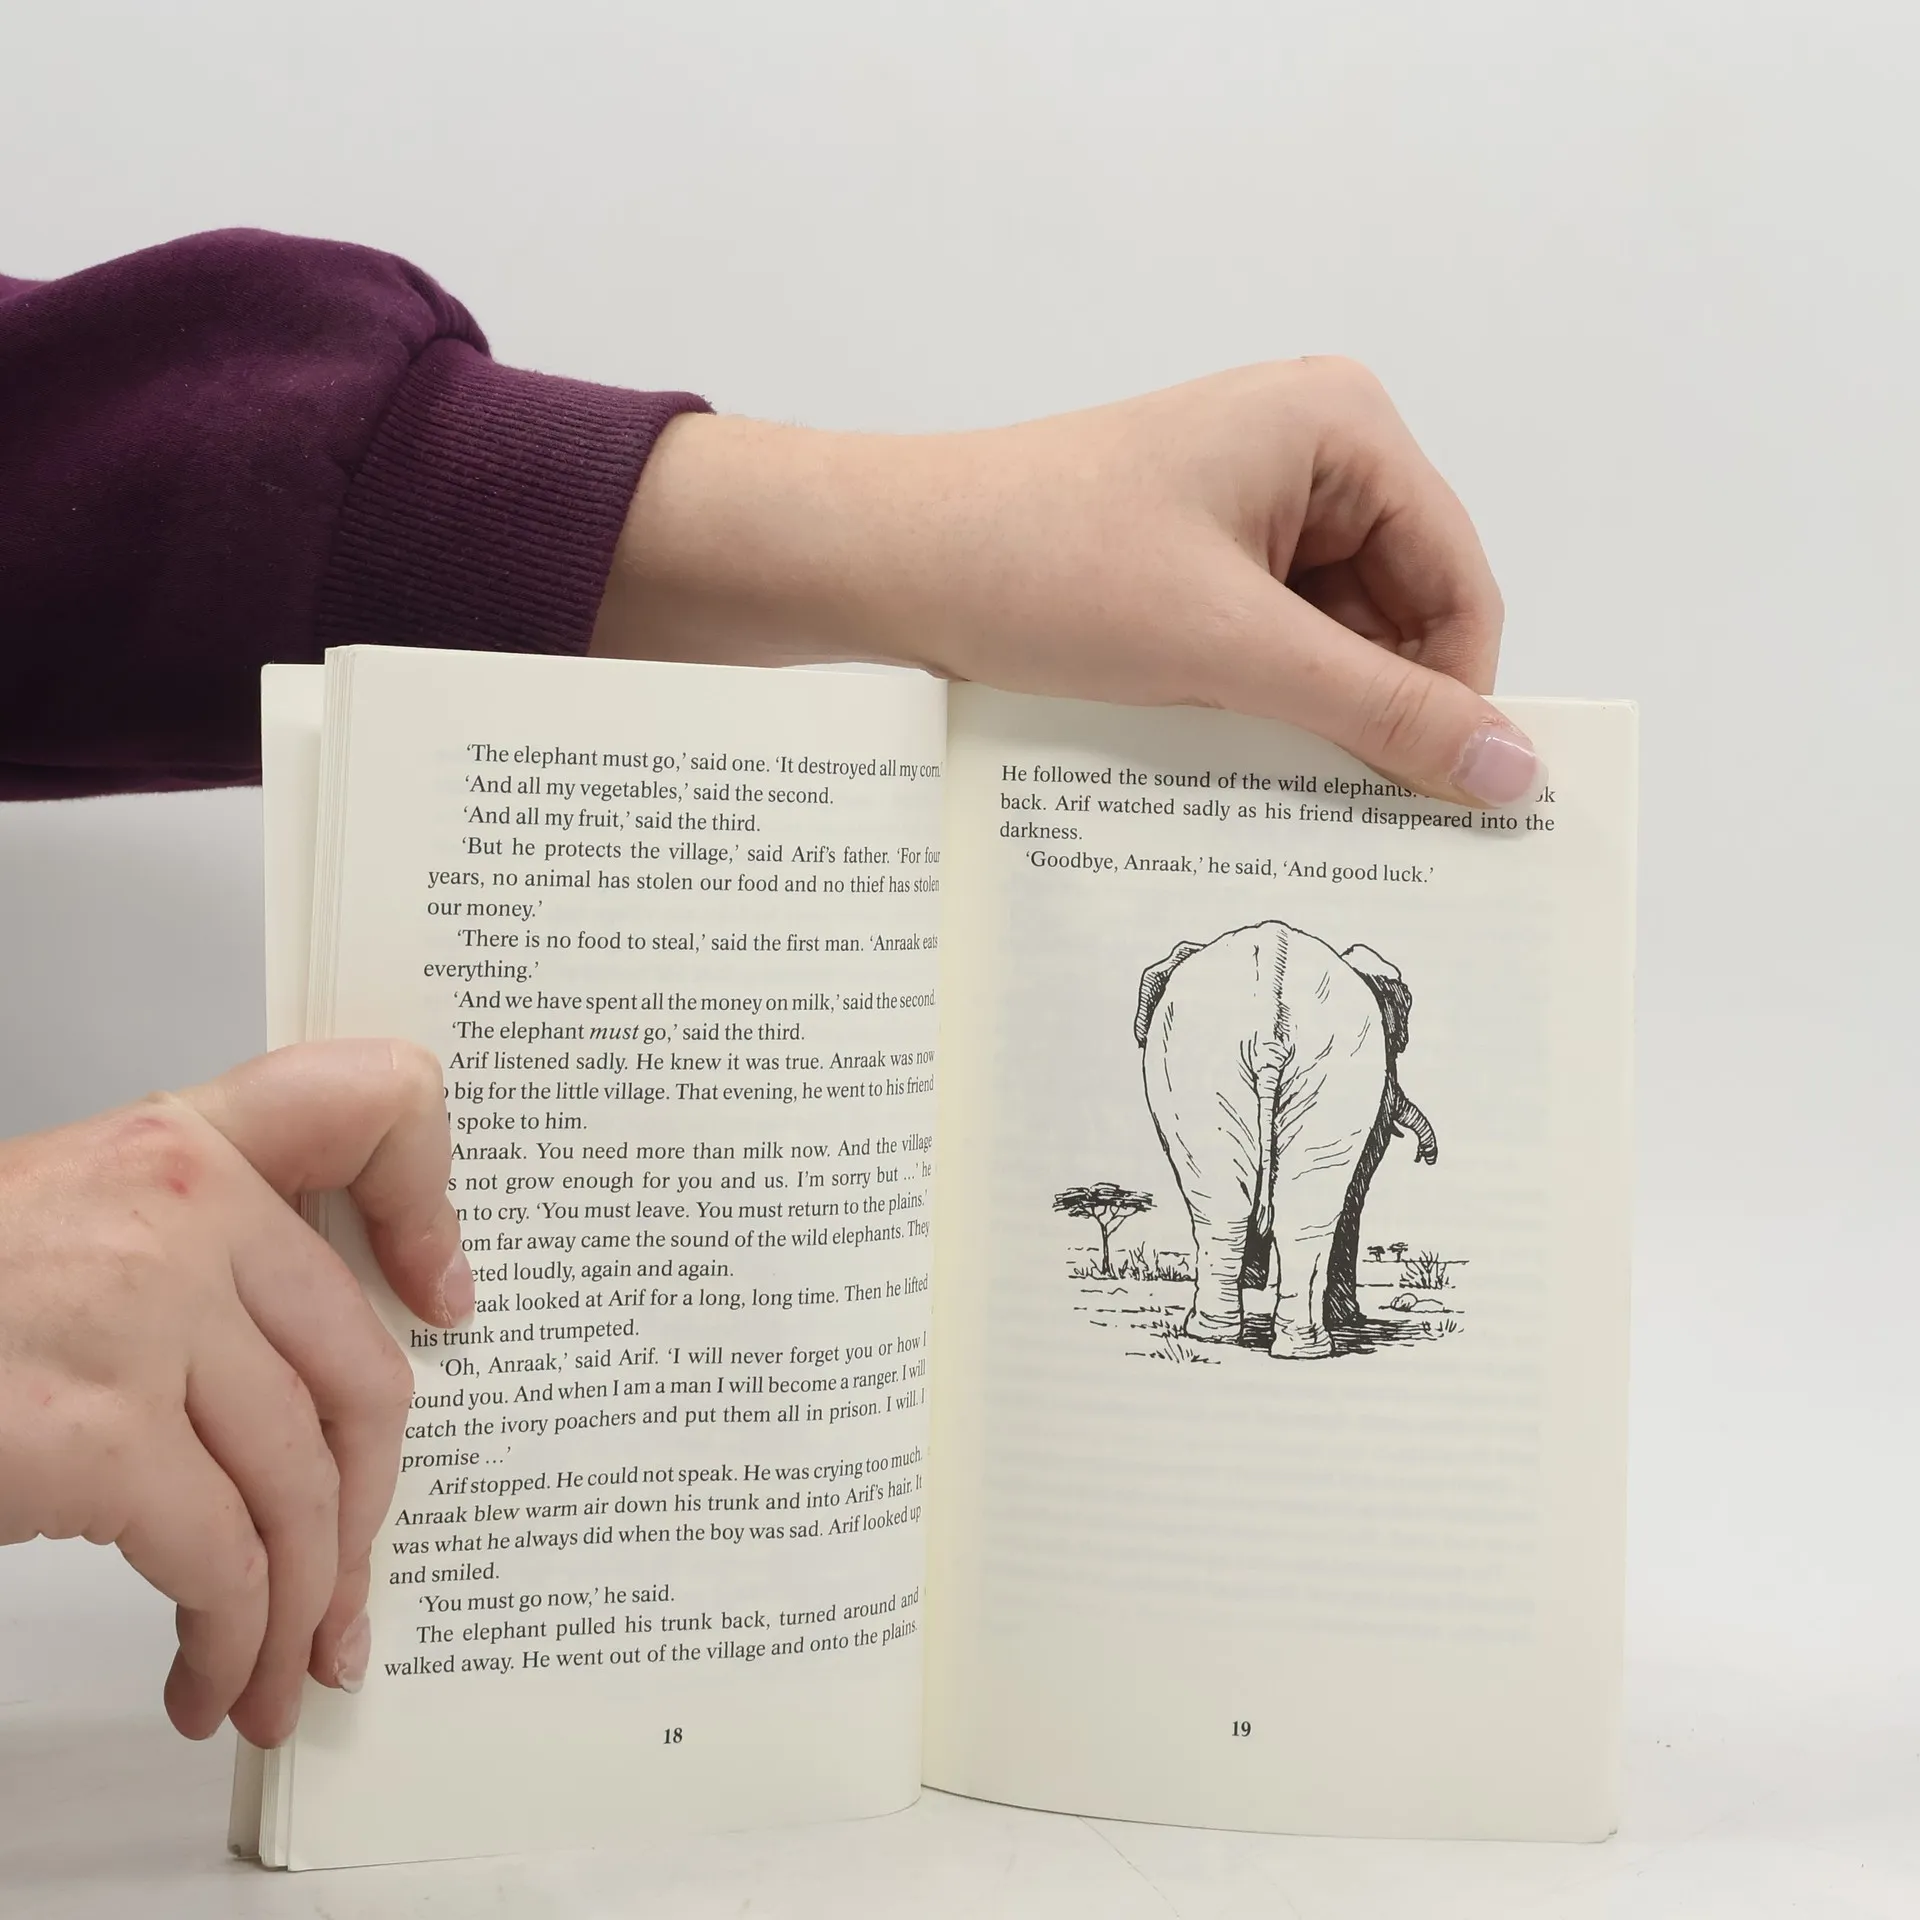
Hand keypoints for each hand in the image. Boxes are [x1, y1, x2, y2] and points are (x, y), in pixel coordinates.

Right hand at [0, 1041, 469, 1745]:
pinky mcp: (95, 1432)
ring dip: (295, 1609)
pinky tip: (207, 1674)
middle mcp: (182, 1207)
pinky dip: (231, 1640)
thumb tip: (294, 1383)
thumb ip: (190, 1255)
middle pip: (355, 1371)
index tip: (445, 1306)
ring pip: (300, 1485)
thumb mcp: (67, 1229)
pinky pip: (223, 1560)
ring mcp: (143, 1314)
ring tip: (272, 1672)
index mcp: (179, 1146)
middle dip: (363, 1514)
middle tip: (345, 1597)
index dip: (431, 1207)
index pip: (371, 1106)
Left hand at [594, 358, 1530, 805]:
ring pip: (1331, 636)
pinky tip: (1225, 753)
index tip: (1441, 807)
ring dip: (1310, 712)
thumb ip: (1378, 710)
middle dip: (1375, 706)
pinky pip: (1267, 639)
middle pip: (1401, 612)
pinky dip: (1259, 699)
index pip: (1458, 584)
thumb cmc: (1044, 568)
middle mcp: (1311, 449)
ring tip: (1265, 781)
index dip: (1455, 697)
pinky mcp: (1194, 551)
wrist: (879, 559)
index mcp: (1343, 427)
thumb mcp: (1229, 650)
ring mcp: (1248, 501)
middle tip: (1349, 816)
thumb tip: (1518, 773)